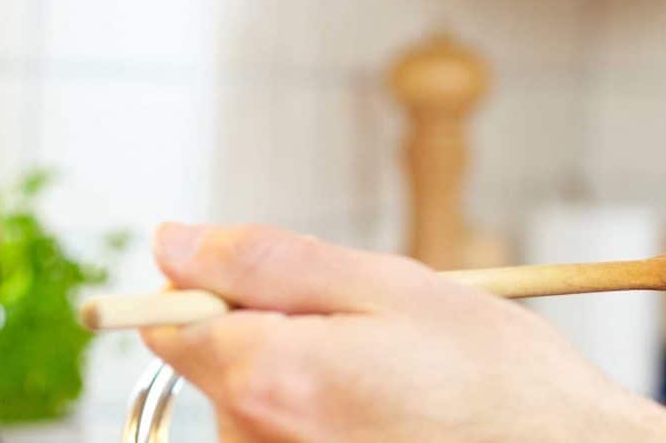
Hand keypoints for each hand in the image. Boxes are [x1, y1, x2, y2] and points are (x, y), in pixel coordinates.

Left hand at [139, 223, 665, 442]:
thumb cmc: (498, 379)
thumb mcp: (394, 286)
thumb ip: (272, 261)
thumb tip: (175, 242)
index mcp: (269, 374)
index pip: (167, 319)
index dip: (214, 285)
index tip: (278, 282)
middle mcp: (255, 440)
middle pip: (215, 362)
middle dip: (276, 330)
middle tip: (374, 331)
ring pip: (253, 404)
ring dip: (306, 378)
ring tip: (394, 379)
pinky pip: (286, 439)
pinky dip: (326, 419)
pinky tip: (391, 417)